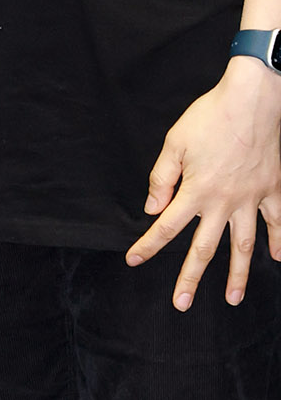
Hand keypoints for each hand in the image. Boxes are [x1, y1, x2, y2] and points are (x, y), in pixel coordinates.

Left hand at [125, 59, 280, 308]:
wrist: (255, 96)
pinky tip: (278, 259)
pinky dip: (279, 241)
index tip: (133, 260)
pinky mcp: (274, 189)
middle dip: (189, 278)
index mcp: (196, 191)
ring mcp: (252, 198)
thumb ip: (161, 178)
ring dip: (238, 274)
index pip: (165, 228)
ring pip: (243, 245)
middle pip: (203, 249)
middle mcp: (224, 202)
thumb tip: (152, 208)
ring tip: (233, 298)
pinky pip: (278, 221)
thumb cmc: (212, 115)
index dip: (147, 246)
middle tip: (182, 304)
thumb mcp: (175, 142)